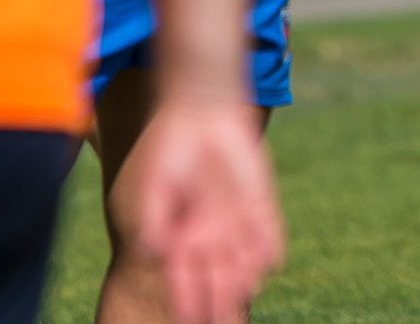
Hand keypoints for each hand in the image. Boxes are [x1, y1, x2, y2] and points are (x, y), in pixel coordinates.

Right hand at [135, 94, 284, 323]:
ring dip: (243, 282)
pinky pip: (267, 232)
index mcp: (178, 240)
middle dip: (218, 302)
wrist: (200, 117)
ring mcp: (235, 221)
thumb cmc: (166, 153)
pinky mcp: (260, 203)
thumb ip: (152, 221)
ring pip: (242, 261)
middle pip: (215, 278)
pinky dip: (268, 248)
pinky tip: (268, 266)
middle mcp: (207, 237)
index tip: (188, 321)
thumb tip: (154, 250)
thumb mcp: (151, 188)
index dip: (186, 300)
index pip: (182, 279)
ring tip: (243, 299)